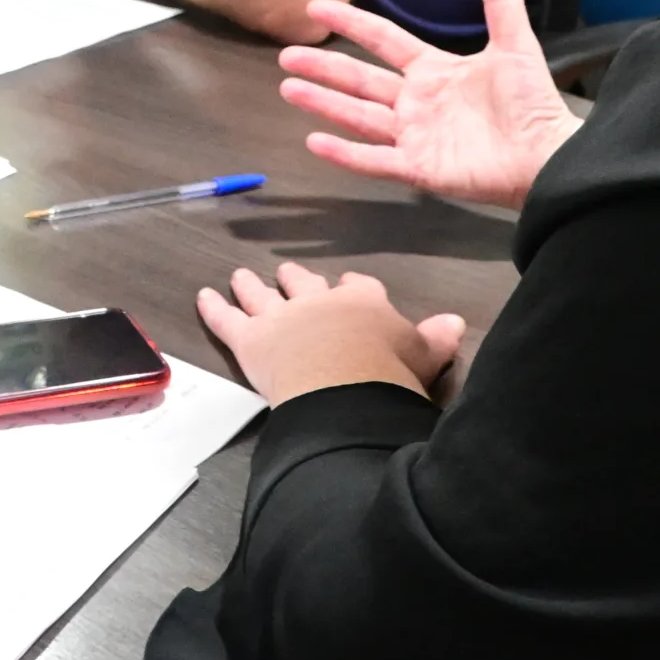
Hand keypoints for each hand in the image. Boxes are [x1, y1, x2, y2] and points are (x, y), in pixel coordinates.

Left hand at [198, 261, 465, 406]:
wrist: (348, 387)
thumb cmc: (391, 373)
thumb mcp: (425, 356)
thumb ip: (437, 338)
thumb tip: (456, 322)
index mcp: (362, 302)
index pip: (357, 287)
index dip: (351, 287)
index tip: (347, 285)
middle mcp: (318, 301)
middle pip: (305, 283)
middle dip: (297, 278)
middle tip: (290, 272)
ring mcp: (281, 316)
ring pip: (261, 294)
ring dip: (251, 285)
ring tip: (242, 276)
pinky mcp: (250, 338)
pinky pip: (226, 318)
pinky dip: (212, 307)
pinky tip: (203, 296)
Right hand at [283, 0, 579, 209]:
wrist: (549, 157)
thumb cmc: (533, 105)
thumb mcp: (515, 48)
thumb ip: (501, 6)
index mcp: (434, 71)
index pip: (382, 41)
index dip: (351, 22)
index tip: (317, 7)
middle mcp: (416, 102)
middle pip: (359, 79)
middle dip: (323, 68)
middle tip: (286, 56)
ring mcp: (413, 136)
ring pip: (358, 116)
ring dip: (323, 102)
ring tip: (288, 89)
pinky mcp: (417, 168)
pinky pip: (374, 159)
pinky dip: (344, 153)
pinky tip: (313, 141)